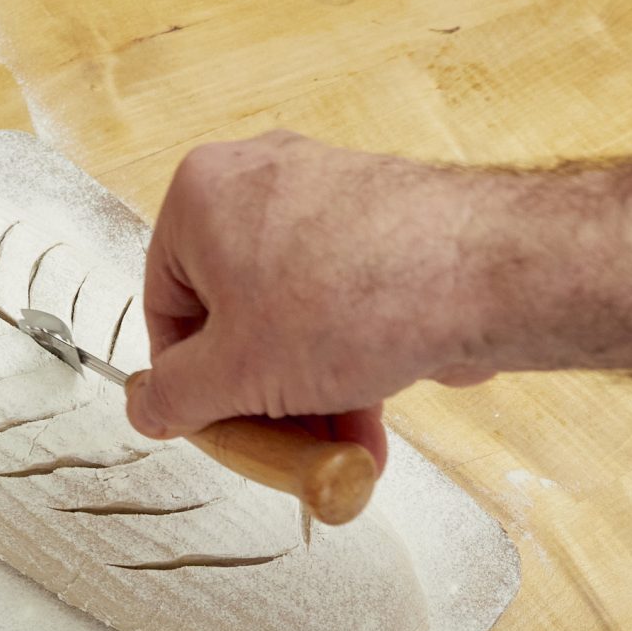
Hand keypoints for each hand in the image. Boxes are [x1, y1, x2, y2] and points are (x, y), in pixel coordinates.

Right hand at [125, 127, 631, 468]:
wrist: (482, 275)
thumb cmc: (353, 300)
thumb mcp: (236, 374)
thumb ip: (175, 397)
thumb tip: (148, 407)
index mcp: (201, 195)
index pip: (166, 304)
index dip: (190, 381)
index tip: (219, 425)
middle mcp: (261, 180)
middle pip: (237, 314)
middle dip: (265, 395)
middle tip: (286, 445)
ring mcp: (329, 197)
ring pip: (296, 315)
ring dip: (312, 392)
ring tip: (342, 450)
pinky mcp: (386, 222)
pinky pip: (346, 301)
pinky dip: (353, 361)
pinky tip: (375, 420)